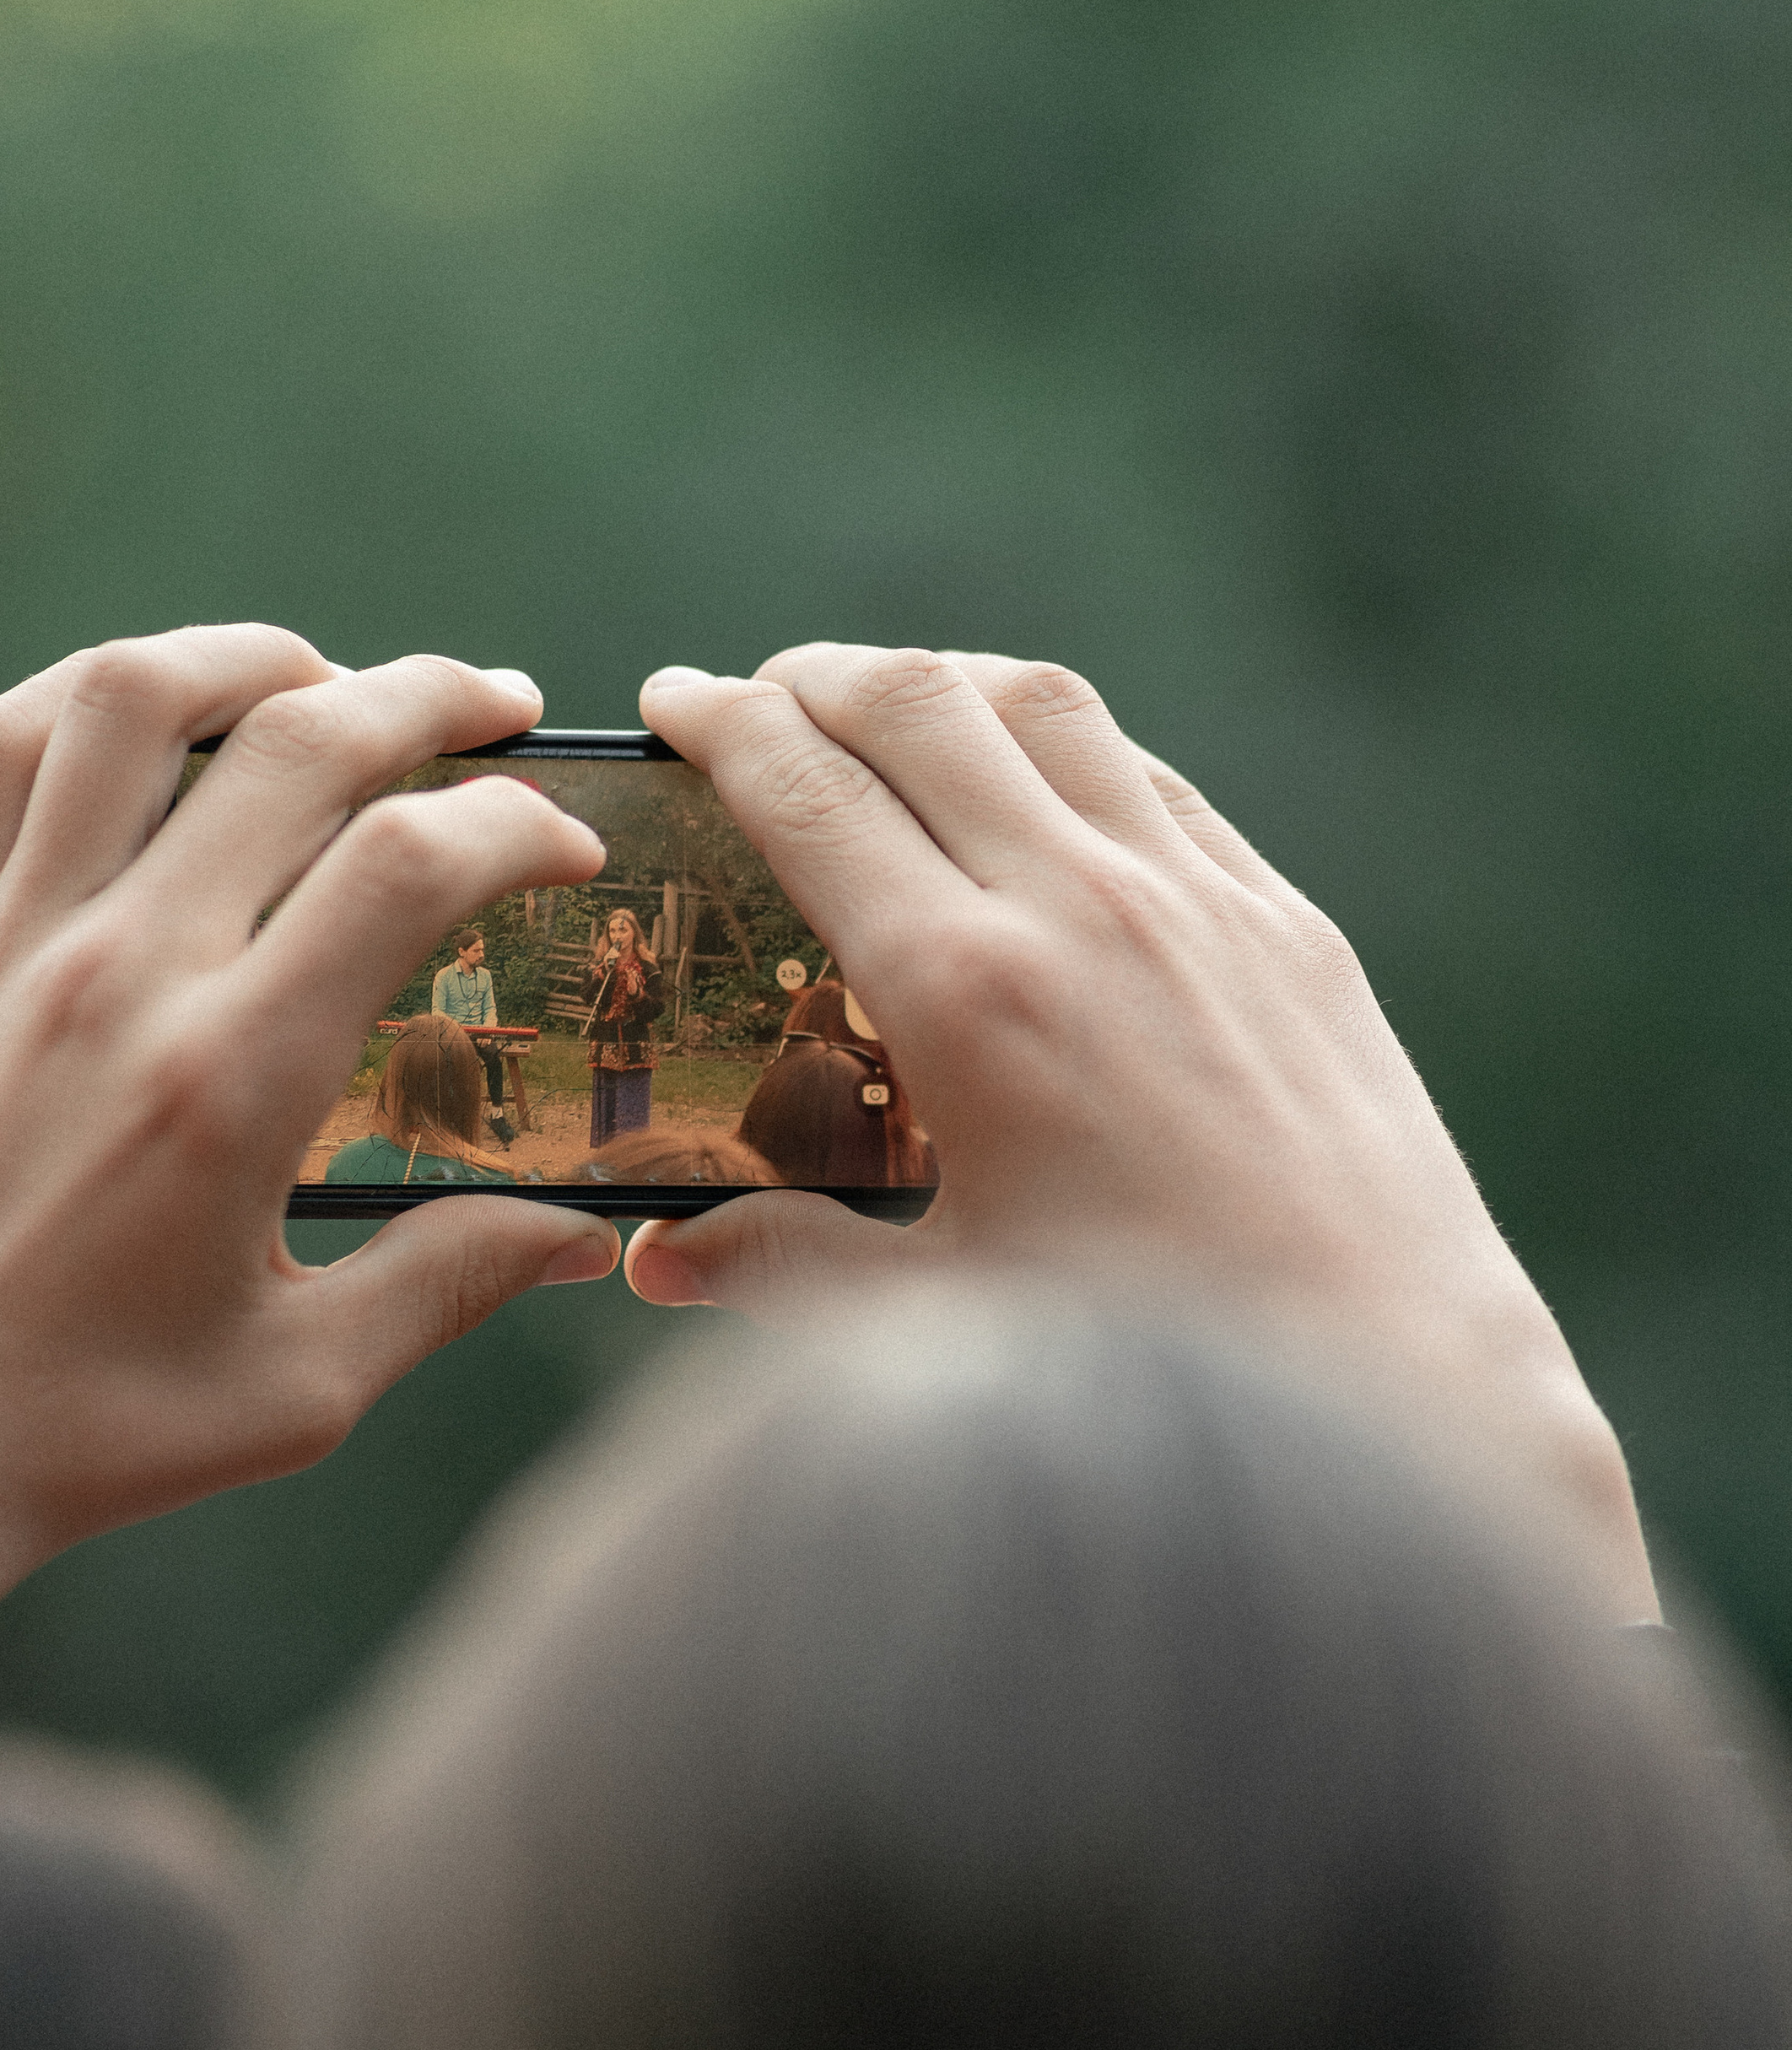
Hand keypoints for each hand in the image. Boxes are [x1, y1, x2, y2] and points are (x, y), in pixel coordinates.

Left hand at [0, 632, 616, 1795]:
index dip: (520, 824)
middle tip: (501, 709)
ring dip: (255, 655)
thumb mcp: (300, 1385)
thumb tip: (583, 1244)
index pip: (409, 863)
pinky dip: (88, 694)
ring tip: (330, 680)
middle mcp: (119, 975)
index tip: (567, 847)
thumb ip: (450, 1284)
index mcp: (232, 1080)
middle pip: (300, 740)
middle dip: (431, 698)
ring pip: (134, 698)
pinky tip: (158, 711)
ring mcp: (9, 941)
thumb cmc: (83, 1431)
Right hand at [631, 647, 1654, 1619]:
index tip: (676, 700)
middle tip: (759, 694)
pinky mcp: (1287, 923)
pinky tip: (1039, 784)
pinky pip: (1153, 778)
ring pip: (1045, 707)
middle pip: (919, 706)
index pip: (812, 794)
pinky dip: (1067, 746)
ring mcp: (1199, 898)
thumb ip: (781, 1263)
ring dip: (946, 683)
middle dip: (817, 678)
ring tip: (887, 704)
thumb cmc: (1151, 1359)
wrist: (1394, 1371)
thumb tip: (655, 1259)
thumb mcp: (940, 1315)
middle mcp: (1082, 906)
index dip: (727, 726)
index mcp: (967, 992)